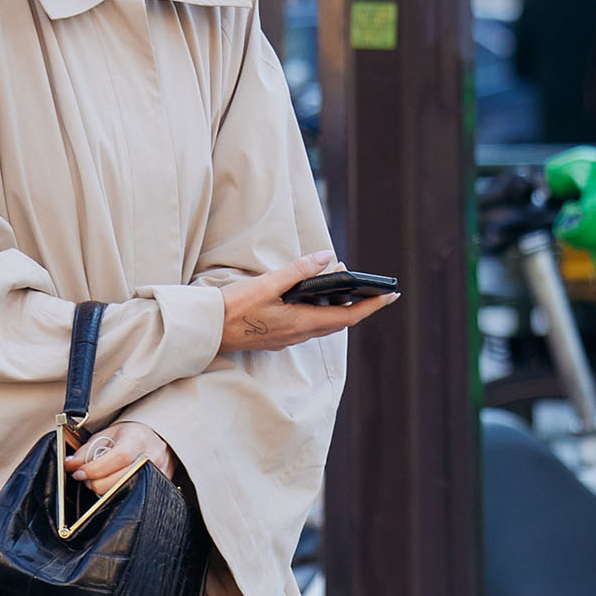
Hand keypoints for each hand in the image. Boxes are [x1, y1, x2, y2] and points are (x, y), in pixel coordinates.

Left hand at [65, 418, 175, 486]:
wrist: (153, 439)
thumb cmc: (127, 437)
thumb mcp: (105, 435)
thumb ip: (86, 451)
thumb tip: (69, 464)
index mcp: (137, 438)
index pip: (119, 457)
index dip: (96, 468)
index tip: (79, 473)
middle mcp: (151, 456)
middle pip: (122, 479)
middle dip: (96, 483)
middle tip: (86, 478)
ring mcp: (158, 472)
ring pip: (127, 491)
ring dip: (105, 490)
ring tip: (98, 480)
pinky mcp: (159, 485)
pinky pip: (133, 495)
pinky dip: (117, 493)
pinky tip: (110, 485)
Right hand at [219, 249, 394, 351]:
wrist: (205, 332)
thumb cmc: (233, 309)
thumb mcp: (267, 284)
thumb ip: (299, 270)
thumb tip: (328, 257)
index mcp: (302, 323)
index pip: (349, 316)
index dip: (373, 305)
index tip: (391, 295)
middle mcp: (298, 335)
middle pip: (338, 321)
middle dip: (355, 303)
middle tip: (363, 283)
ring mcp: (286, 339)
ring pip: (322, 324)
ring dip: (334, 308)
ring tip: (337, 287)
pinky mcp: (274, 338)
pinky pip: (306, 326)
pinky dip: (316, 312)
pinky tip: (306, 300)